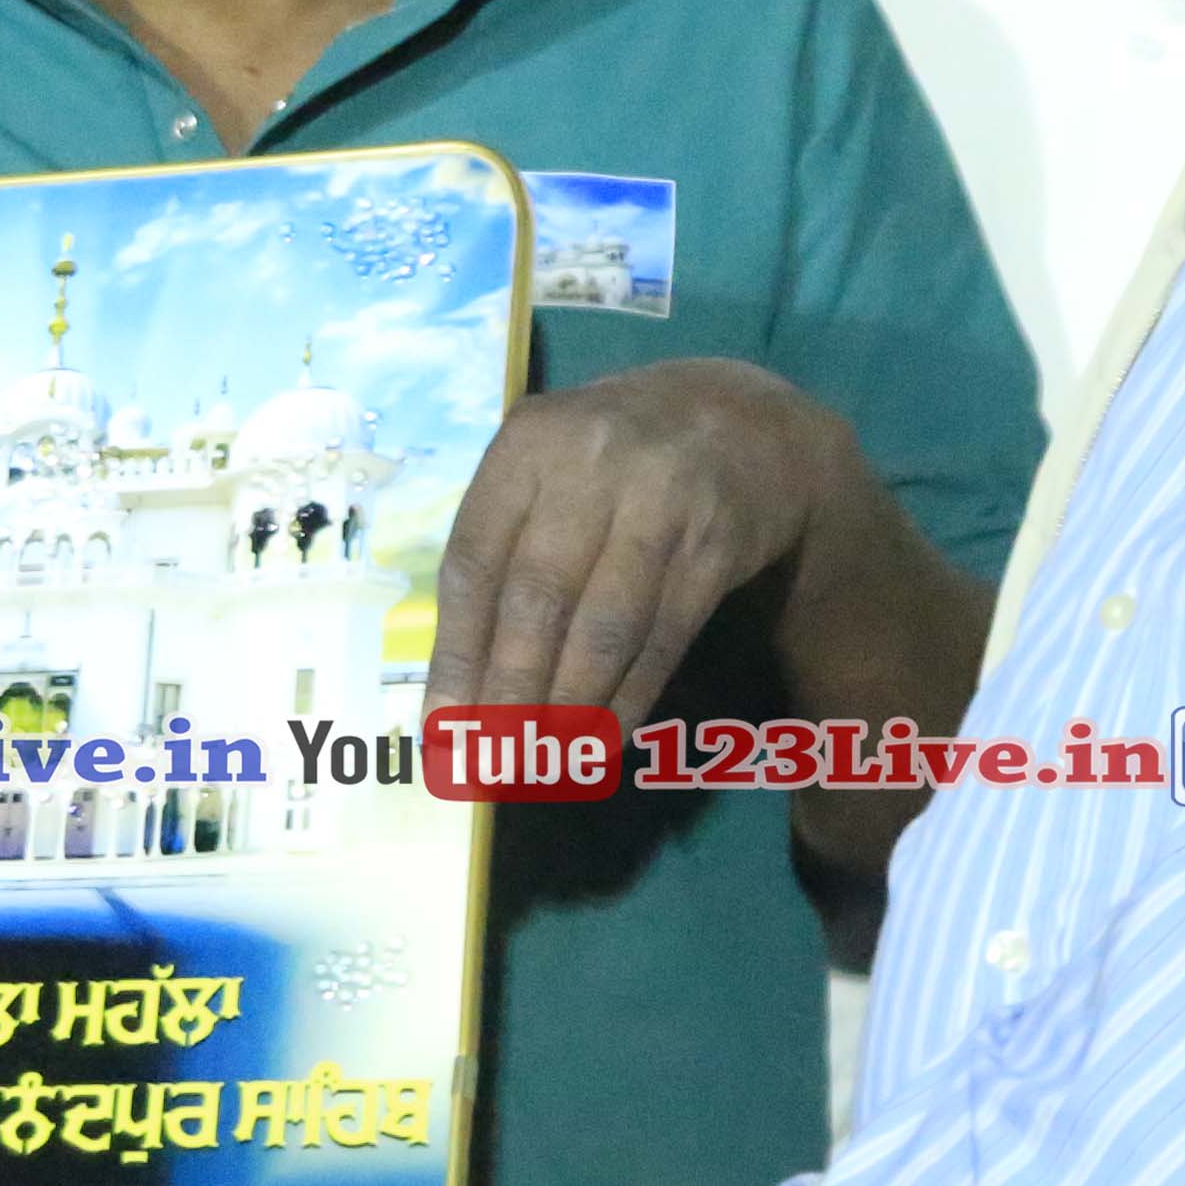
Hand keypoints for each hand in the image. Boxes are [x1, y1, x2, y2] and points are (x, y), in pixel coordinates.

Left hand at [432, 357, 889, 725]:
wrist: (741, 423)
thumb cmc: (610, 464)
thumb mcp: (546, 471)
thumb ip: (500, 550)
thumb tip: (454, 678)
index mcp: (527, 444)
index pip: (475, 561)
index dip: (456, 652)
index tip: (443, 724)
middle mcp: (591, 462)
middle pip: (537, 599)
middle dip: (511, 691)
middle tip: (494, 761)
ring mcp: (662, 498)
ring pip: (605, 625)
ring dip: (571, 705)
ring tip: (545, 761)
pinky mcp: (716, 540)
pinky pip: (664, 635)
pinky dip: (631, 693)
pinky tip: (606, 734)